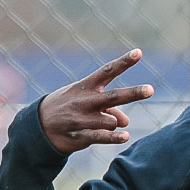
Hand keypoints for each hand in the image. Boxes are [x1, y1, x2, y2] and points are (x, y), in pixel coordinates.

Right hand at [38, 50, 154, 154]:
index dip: (123, 62)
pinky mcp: (79, 136)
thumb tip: (126, 122)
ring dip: (113, 123)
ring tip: (102, 123)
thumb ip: (110, 108)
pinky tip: (125, 136)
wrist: (39, 126)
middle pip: (113, 97)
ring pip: (111, 120)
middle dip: (132, 93)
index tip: (139, 52)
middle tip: (150, 90)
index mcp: (86, 86)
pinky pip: (101, 136)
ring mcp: (81, 119)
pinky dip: (114, 137)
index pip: (107, 71)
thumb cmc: (69, 107)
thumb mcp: (86, 100)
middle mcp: (85, 101)